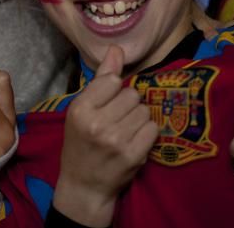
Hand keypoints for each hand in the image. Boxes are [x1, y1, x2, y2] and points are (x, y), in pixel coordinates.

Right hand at [52, 46, 157, 226]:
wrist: (84, 185)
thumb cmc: (80, 143)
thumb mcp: (80, 110)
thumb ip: (100, 79)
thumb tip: (117, 49)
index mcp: (80, 109)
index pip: (112, 80)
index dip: (113, 90)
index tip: (106, 103)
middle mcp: (98, 123)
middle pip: (131, 94)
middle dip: (127, 104)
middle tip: (116, 119)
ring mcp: (117, 140)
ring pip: (144, 110)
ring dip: (138, 118)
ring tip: (125, 130)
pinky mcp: (134, 154)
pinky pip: (153, 128)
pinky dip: (147, 133)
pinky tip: (134, 140)